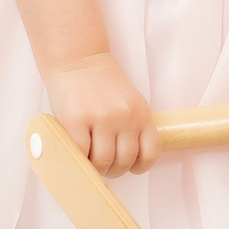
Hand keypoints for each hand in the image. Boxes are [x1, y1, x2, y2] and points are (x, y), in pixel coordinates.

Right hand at [46, 53, 155, 175]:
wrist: (78, 58)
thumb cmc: (102, 84)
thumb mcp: (128, 102)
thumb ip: (131, 126)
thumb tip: (126, 160)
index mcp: (141, 113)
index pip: (151, 152)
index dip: (141, 166)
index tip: (131, 167)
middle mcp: (125, 116)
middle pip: (125, 160)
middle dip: (114, 170)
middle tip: (104, 166)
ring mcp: (101, 118)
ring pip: (104, 161)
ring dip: (96, 168)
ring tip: (90, 162)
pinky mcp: (77, 119)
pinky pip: (81, 152)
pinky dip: (79, 158)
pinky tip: (77, 153)